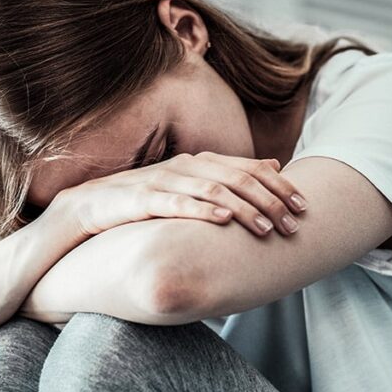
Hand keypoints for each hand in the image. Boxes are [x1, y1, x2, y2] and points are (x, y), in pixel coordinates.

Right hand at [46, 151, 308, 238]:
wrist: (87, 207)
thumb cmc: (144, 201)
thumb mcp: (189, 188)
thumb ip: (228, 178)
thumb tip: (273, 167)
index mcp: (198, 163)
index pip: (247, 169)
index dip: (278, 186)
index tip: (304, 206)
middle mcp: (184, 167)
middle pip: (237, 179)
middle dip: (270, 201)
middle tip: (293, 223)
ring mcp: (162, 181)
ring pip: (213, 190)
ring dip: (244, 209)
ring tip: (267, 228)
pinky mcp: (141, 198)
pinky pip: (176, 203)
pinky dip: (202, 210)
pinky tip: (224, 220)